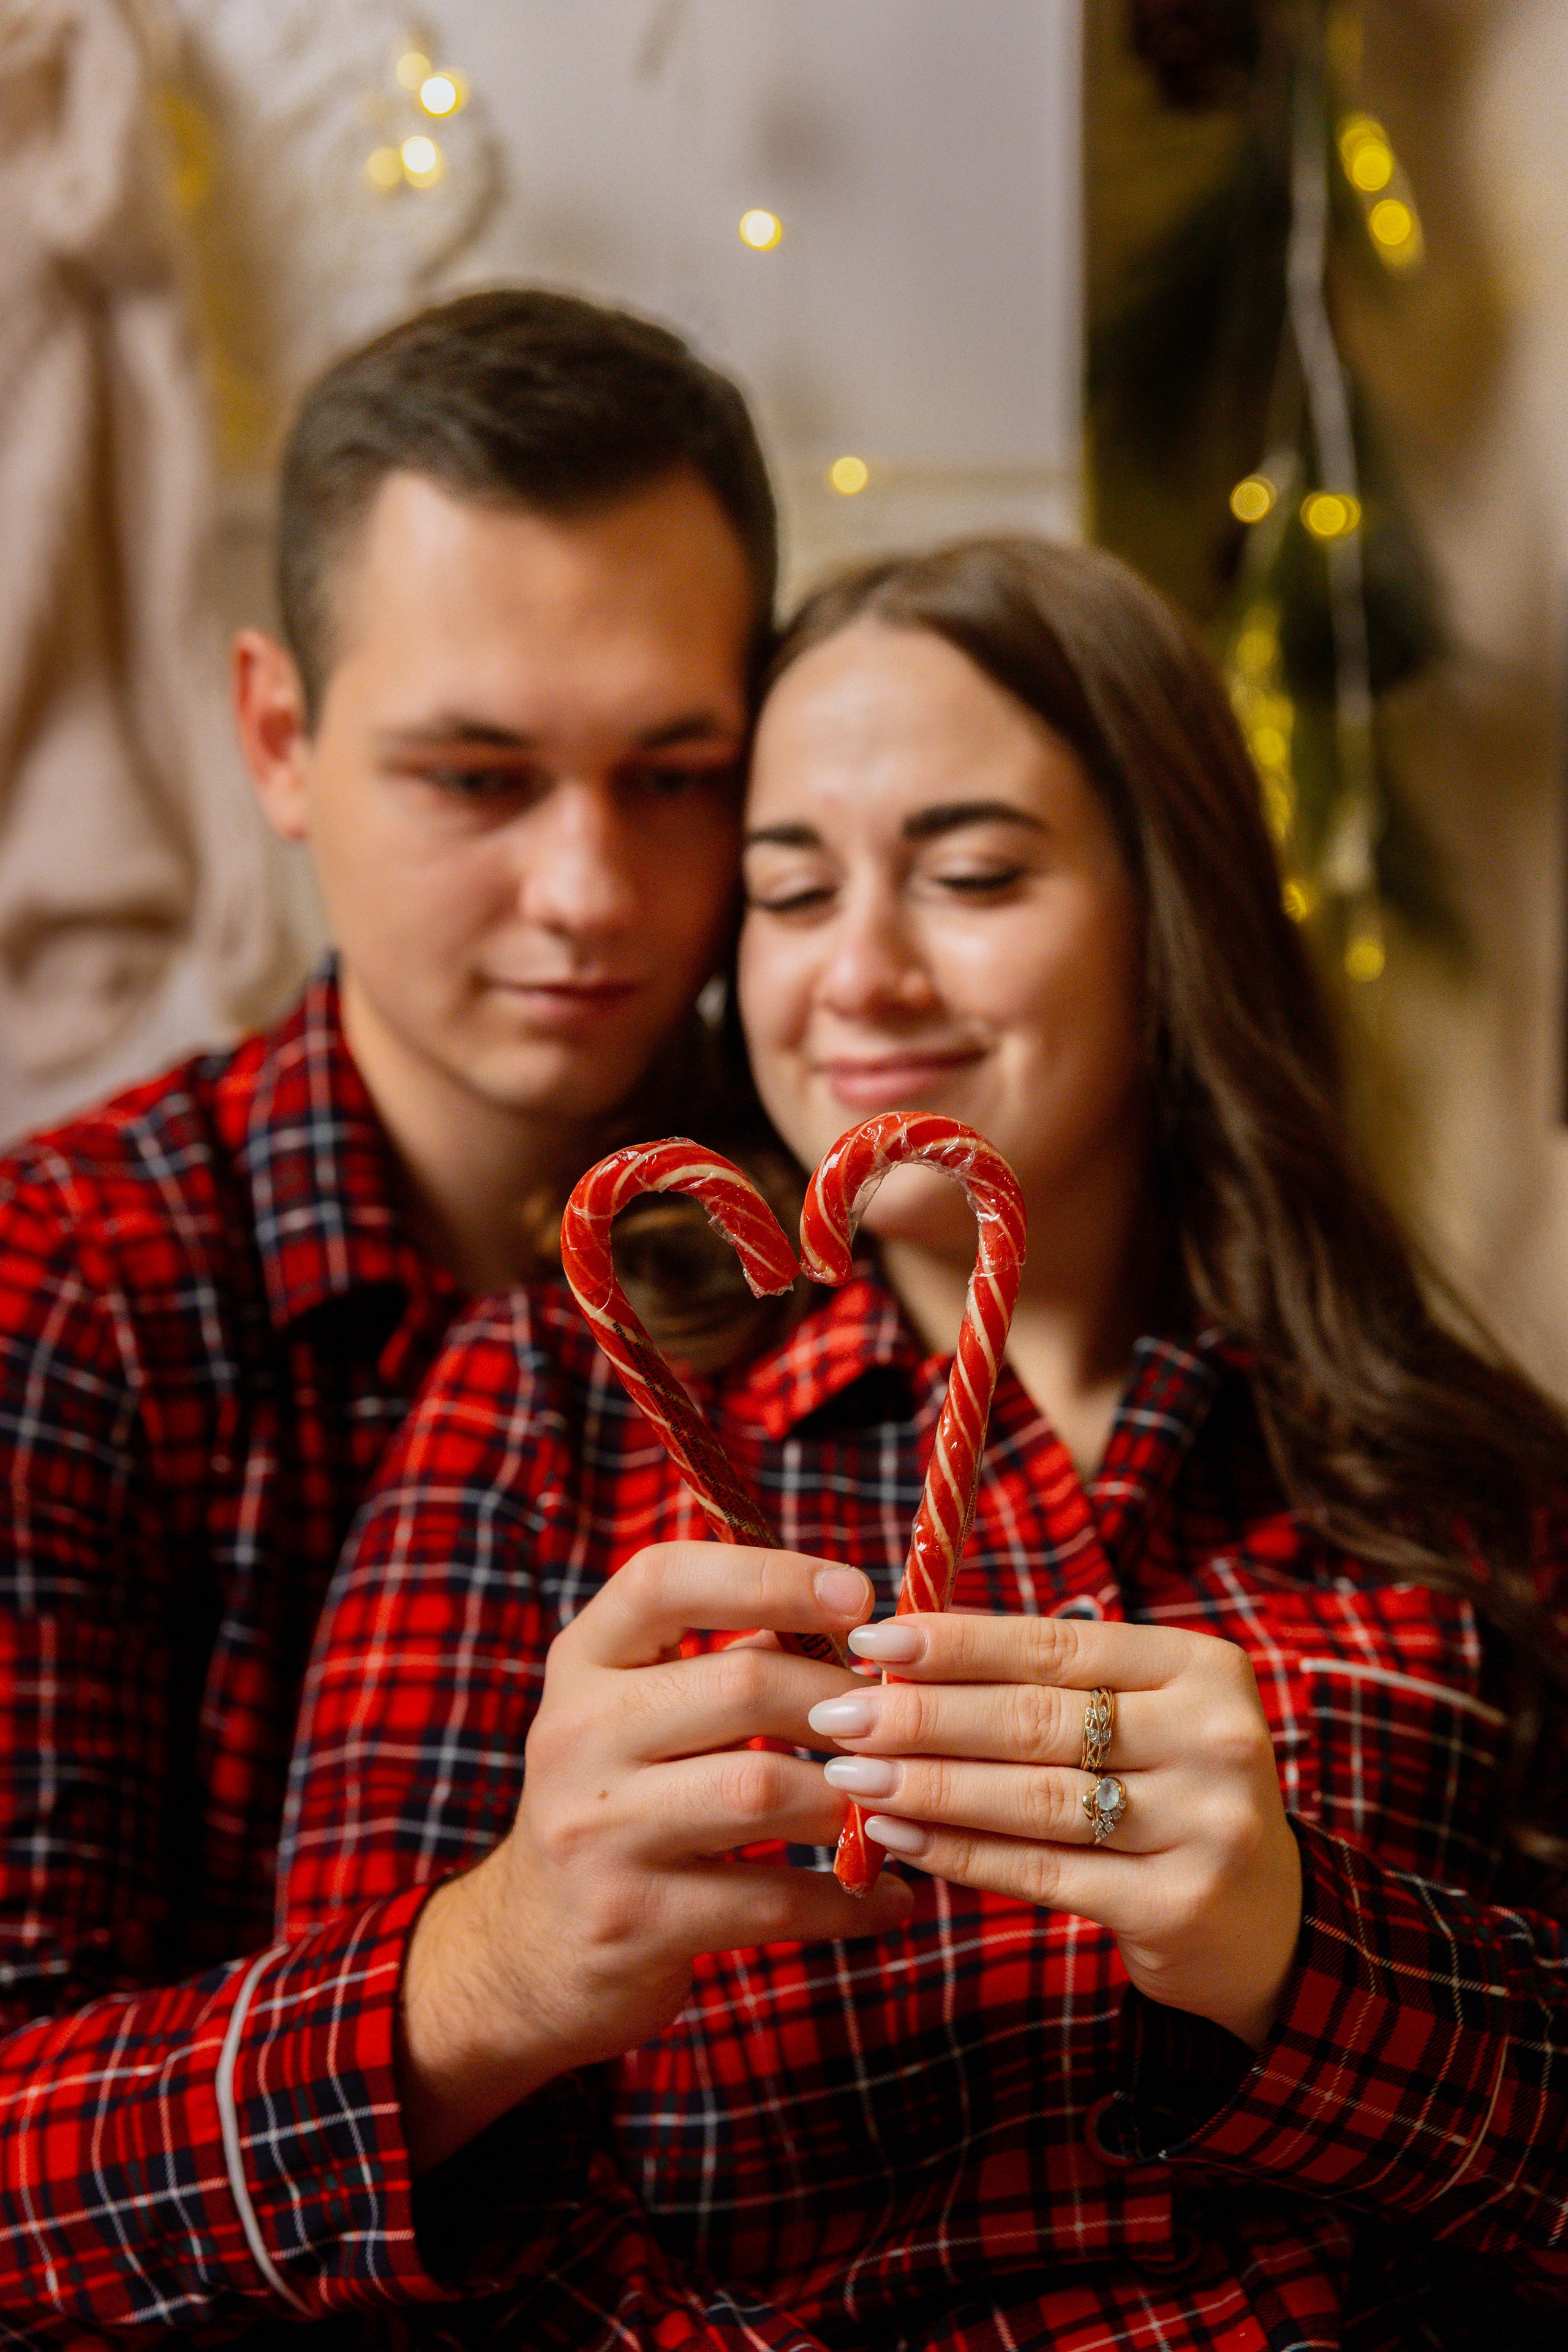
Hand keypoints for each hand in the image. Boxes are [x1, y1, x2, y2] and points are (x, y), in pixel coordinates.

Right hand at [400, 1544, 910, 2167]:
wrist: (531, 1948)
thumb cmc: (621, 1801)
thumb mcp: (640, 1713)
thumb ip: (727, 1661)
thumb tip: (855, 1627)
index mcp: (582, 1662)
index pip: (664, 1580)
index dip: (769, 1575)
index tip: (855, 1593)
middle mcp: (576, 1734)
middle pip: (741, 1684)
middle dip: (839, 1701)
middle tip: (892, 1726)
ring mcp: (596, 1831)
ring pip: (761, 1789)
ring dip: (848, 1797)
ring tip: (891, 1802)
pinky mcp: (631, 1919)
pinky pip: (770, 1898)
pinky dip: (846, 1899)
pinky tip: (887, 1897)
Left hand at [809, 1612, 1301, 2050]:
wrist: (1265, 1922)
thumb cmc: (1168, 1790)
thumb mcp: (1135, 1715)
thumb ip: (1043, 1681)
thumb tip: (902, 1648)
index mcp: (1202, 1668)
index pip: (1055, 1644)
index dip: (956, 1642)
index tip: (870, 1639)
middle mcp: (1215, 1738)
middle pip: (1036, 1720)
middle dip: (922, 1715)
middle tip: (836, 1712)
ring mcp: (1205, 1825)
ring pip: (1033, 1797)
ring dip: (927, 1785)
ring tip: (848, 1774)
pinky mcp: (1177, 1904)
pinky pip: (1041, 1871)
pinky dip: (959, 1853)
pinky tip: (897, 1836)